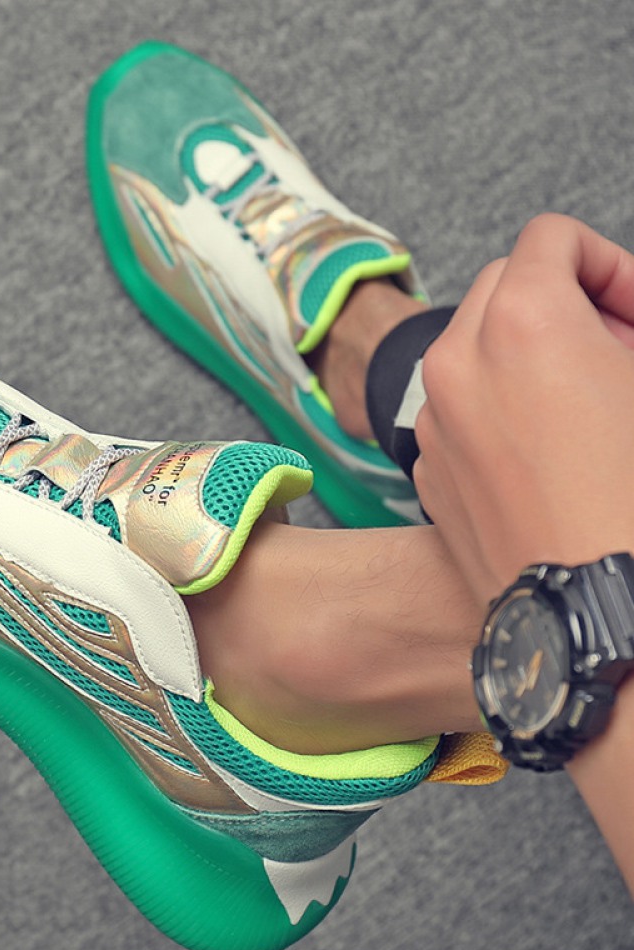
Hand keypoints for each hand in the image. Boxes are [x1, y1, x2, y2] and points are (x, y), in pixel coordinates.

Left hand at [413, 214, 633, 606]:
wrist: (599, 618)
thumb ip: (629, 327)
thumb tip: (618, 334)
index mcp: (522, 322)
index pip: (551, 238)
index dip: (610, 264)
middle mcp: (458, 362)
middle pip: (504, 285)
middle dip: (565, 301)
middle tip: (620, 351)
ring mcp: (435, 419)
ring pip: (474, 347)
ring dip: (527, 352)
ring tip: (585, 402)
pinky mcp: (428, 468)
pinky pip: (458, 407)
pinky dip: (496, 404)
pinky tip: (547, 451)